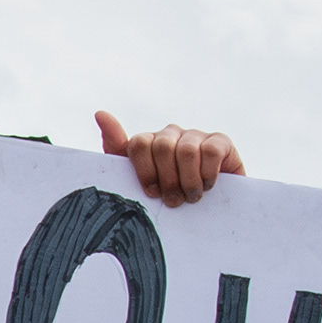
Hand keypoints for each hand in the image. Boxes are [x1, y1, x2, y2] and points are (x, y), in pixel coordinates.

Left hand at [96, 112, 246, 208]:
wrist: (208, 209)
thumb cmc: (168, 196)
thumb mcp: (137, 182)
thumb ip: (116, 149)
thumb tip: (100, 113)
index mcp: (149, 143)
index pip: (139, 143)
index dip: (145, 172)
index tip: (152, 193)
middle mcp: (171, 134)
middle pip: (162, 147)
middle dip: (167, 180)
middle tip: (174, 201)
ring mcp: (196, 136)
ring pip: (186, 150)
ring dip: (188, 181)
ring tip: (191, 198)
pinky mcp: (221, 141)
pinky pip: (211, 151)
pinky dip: (207, 174)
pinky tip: (207, 186)